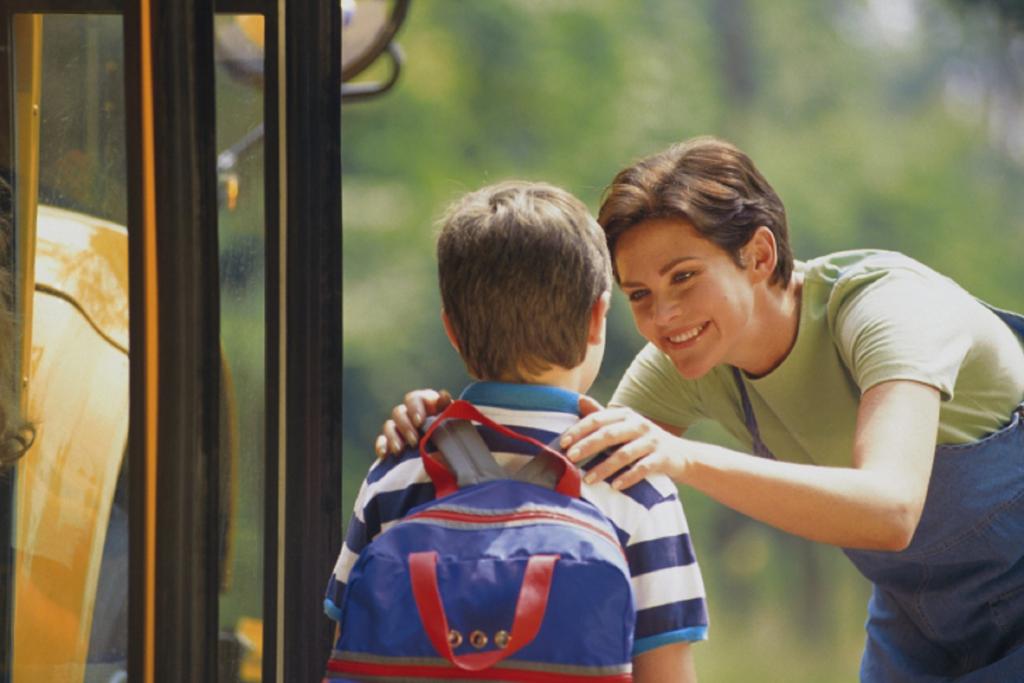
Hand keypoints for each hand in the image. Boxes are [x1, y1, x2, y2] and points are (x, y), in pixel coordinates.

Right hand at [374, 389, 451, 457]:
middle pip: (399, 412)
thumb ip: (447, 408)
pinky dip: (382, 446)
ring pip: (389, 425)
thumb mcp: (453, 421)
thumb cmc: (454, 432)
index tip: (419, 422)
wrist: (452, 453)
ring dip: (393, 437)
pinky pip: (382, 441)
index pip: (414, 399)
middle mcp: (410, 413)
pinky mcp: (392, 443)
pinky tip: (384, 455)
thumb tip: (443, 395)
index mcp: (425, 404)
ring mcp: (399, 428)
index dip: (415, 408)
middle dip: (405, 427)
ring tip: (400, 450)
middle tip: (414, 441)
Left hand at [561, 399, 687, 488]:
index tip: (562, 442)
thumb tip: (578, 399)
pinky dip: (629, 477)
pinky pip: (643, 468)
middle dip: (588, 445)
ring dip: (604, 467)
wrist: (681, 455)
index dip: (579, 430)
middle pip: (609, 434)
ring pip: (624, 453)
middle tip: (569, 458)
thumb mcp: (623, 426)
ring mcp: (652, 441)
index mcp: (625, 415)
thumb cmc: (642, 441)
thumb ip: (601, 416)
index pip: (598, 419)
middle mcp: (638, 424)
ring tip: (587, 479)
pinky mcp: (662, 458)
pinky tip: (616, 486)